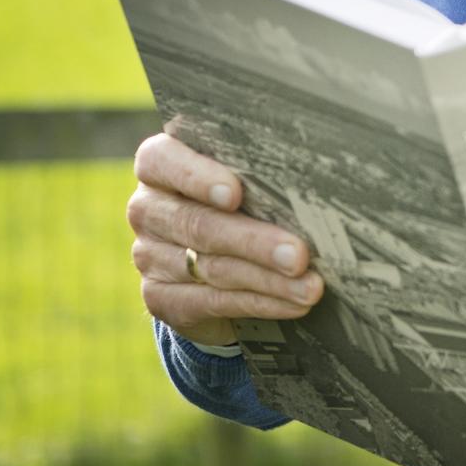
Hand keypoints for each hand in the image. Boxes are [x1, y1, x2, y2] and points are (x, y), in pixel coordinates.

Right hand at [127, 126, 322, 346]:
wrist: (211, 261)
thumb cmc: (245, 198)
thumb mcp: (249, 178)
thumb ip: (262, 173)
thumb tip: (317, 179)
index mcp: (160, 164)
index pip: (162, 161)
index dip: (196, 177)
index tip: (234, 194)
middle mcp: (148, 208)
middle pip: (198, 224)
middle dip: (255, 241)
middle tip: (300, 255)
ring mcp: (149, 255)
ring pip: (212, 267)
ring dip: (268, 280)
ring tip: (310, 286)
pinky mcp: (160, 297)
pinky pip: (213, 302)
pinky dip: (260, 302)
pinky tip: (293, 304)